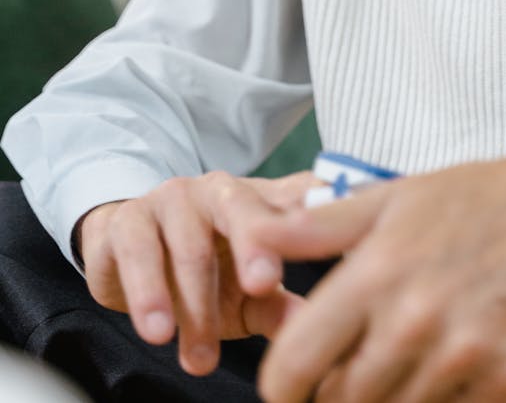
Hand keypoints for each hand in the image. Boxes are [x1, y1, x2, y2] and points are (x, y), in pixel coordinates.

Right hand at [79, 170, 317, 375]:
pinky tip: (158, 331)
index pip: (294, 196)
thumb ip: (278, 308)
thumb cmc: (206, 274)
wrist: (129, 255)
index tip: (335, 238)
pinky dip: (147, 293)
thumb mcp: (245, 298)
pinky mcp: (128, 219)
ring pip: (188, 244)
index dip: (314, 211)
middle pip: (241, 208)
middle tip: (263, 285)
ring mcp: (172, 199)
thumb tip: (312, 326)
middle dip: (254, 245)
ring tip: (201, 358)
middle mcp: (218, 190)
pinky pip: (137, 250)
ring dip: (195, 304)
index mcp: (258, 200)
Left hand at [255, 142, 505, 401]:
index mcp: (378, 273)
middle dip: (333, 395)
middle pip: (343, 401)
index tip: (287, 389)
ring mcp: (466, 359)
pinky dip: (440, 401)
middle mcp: (416, 322)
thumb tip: (257, 236)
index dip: (280, 389)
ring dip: (386, 399)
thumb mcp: (392, 197)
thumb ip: (319, 228)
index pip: (297, 363)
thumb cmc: (476, 199)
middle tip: (347, 372)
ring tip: (398, 363)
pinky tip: (445, 368)